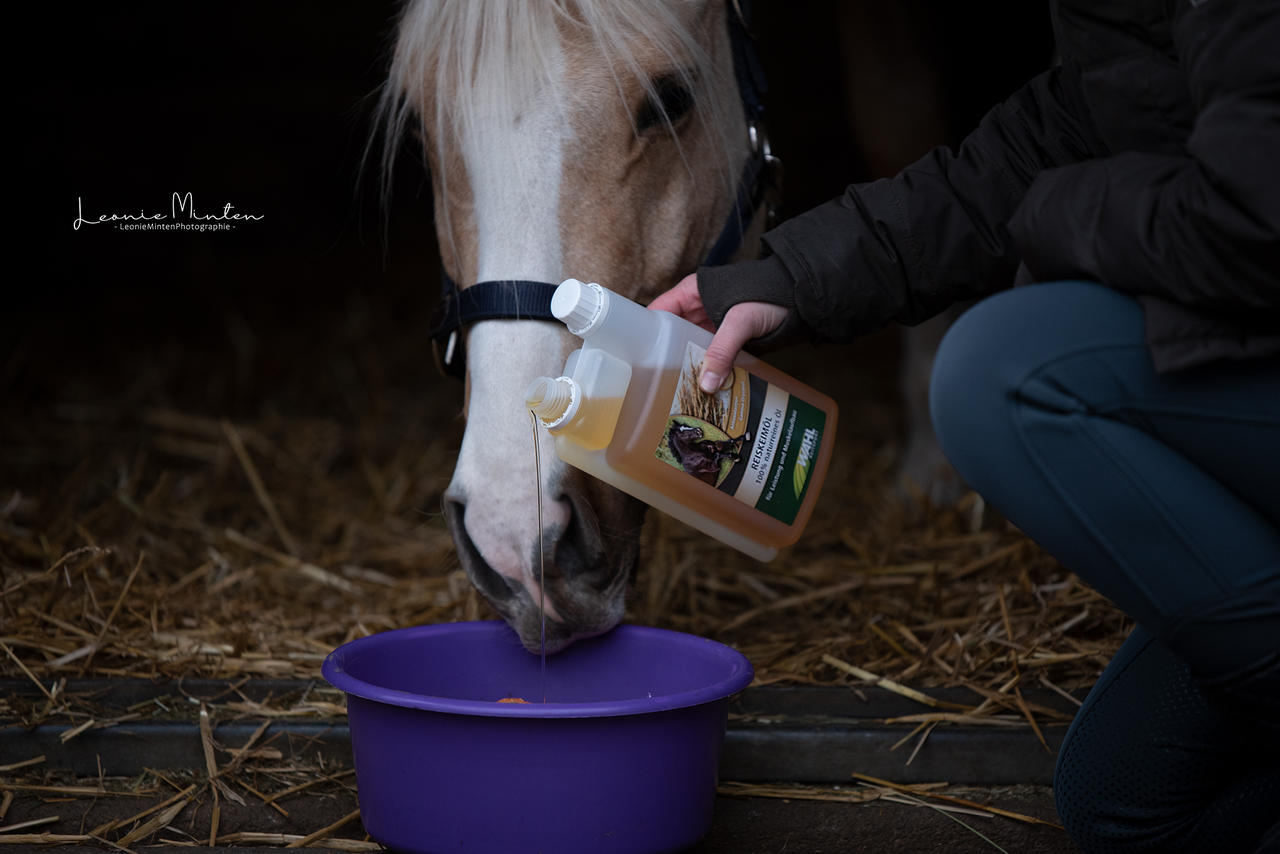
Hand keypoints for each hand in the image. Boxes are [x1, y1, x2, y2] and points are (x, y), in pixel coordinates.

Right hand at [649, 273, 788, 392]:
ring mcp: (712, 324)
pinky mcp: (727, 339)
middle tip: (660, 383)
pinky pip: (711, 355)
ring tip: (679, 390)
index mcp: (691, 293)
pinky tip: (705, 387)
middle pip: (673, 335)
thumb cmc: (770, 294)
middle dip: (669, 357)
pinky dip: (709, 369)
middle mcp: (697, 308)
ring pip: (692, 348)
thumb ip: (722, 350)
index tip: (641, 358)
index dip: (648, 334)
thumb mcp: (741, 320)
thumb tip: (706, 384)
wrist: (802, 297)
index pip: (659, 313)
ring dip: (690, 366)